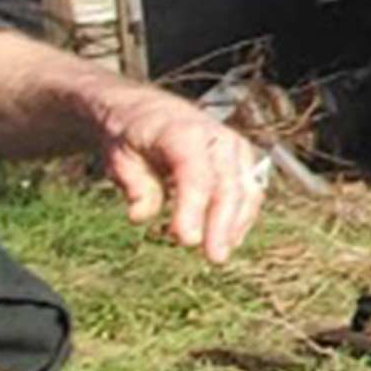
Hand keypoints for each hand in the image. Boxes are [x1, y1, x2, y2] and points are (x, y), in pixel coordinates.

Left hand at [90, 83, 267, 263]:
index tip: (186, 240)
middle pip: (228, 185)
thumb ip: (134, 185)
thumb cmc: (133, 139)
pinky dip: (242, 217)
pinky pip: (250, 192)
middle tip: (213, 257)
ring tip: (219, 254)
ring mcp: (236, 148)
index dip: (193, 208)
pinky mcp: (244, 161)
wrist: (150, 113)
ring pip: (246, 190)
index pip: (195, 174)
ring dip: (236, 225)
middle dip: (222, 224)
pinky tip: (228, 240)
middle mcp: (218, 137)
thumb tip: (141, 216)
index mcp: (184, 131)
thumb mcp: (120, 158)